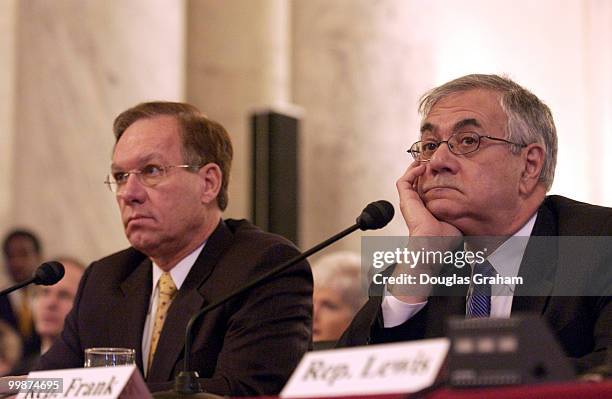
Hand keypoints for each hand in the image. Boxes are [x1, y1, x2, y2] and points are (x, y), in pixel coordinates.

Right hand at [389, 162, 462, 302]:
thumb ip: (460, 209)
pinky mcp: (405, 199)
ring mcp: (409, 201)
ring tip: (427, 160)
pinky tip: (422, 167)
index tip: (443, 169)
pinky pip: (404, 181)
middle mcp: (416, 204)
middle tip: (434, 160)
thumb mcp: (457, 217)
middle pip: (417, 181)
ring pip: (408, 179)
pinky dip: (411, 172)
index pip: (427, 189)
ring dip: (416, 167)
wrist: (433, 245)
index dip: (433, 178)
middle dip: (424, 170)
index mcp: (426, 208)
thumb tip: (475, 204)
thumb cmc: (445, 238)